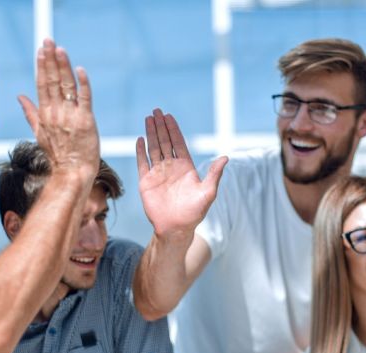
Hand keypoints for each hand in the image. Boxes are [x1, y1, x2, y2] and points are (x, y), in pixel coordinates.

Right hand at [18, 39, 99, 180]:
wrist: (73, 171)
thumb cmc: (59, 154)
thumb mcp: (40, 133)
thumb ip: (30, 112)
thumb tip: (20, 96)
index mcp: (45, 114)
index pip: (41, 84)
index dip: (42, 65)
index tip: (41, 49)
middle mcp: (56, 112)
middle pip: (51, 81)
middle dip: (50, 59)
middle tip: (49, 40)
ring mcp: (70, 116)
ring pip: (66, 86)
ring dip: (63, 66)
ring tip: (61, 49)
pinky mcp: (86, 121)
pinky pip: (85, 99)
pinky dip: (83, 84)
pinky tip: (80, 70)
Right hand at [136, 109, 227, 237]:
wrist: (175, 228)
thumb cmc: (194, 213)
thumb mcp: (208, 192)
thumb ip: (214, 174)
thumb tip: (226, 157)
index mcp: (185, 167)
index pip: (178, 143)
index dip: (173, 129)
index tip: (169, 116)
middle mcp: (171, 167)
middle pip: (165, 142)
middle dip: (161, 126)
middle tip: (156, 111)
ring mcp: (158, 173)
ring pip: (154, 148)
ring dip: (151, 134)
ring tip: (148, 119)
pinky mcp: (146, 182)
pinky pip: (142, 163)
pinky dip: (140, 151)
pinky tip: (139, 139)